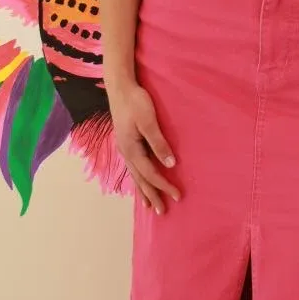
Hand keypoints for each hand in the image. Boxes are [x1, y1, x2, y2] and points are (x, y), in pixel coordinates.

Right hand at [111, 81, 180, 214]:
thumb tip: (170, 164)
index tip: (178, 196)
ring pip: (135, 175)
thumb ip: (158, 142)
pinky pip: (133, 167)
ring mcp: (124, 148)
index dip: (164, 186)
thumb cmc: (136, 101)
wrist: (120, 87)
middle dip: (152, 195)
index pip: (150, 173)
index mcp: (131, 149)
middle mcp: (125, 152)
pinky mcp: (126, 142)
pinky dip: (138, 178)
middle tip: (162, 212)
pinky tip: (140, 181)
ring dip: (143, 190)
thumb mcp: (148, 120)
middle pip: (140, 179)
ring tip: (149, 205)